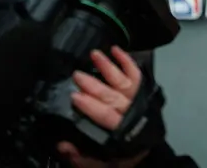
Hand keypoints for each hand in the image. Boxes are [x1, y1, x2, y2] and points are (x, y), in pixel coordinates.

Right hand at [57, 46, 147, 167]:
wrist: (143, 154)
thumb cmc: (118, 156)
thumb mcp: (99, 163)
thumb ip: (81, 157)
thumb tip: (63, 146)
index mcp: (121, 131)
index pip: (106, 116)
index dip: (91, 106)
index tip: (74, 96)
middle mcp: (132, 113)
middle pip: (112, 96)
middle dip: (94, 85)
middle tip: (77, 75)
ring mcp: (138, 101)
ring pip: (123, 81)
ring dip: (108, 67)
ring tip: (95, 54)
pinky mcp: (142, 93)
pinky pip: (136, 75)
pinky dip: (127, 61)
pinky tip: (116, 50)